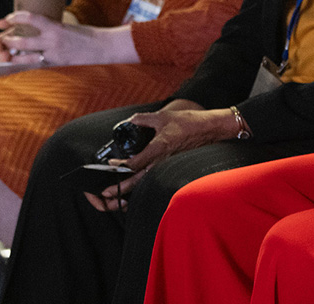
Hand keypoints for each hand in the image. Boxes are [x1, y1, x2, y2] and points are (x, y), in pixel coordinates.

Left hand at [0, 11, 106, 65]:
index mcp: (56, 27)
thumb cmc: (87, 35)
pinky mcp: (56, 64)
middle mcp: (52, 41)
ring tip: (3, 53)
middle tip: (0, 39)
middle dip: (8, 41)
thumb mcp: (67, 26)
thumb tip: (35, 28)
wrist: (102, 47)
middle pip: (23, 42)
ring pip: (26, 57)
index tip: (7, 18)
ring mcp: (54, 55)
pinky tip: (18, 62)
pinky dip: (26, 63)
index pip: (31, 18)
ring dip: (12, 56)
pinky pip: (36, 64)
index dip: (16, 17)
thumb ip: (51, 28)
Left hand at [84, 104, 232, 211]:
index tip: (109, 164)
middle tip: (104, 193)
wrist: (209, 129)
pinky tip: (135, 187)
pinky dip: (142, 185)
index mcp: (158, 149)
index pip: (134, 163)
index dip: (119, 166)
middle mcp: (162, 161)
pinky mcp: (171, 167)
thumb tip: (129, 121)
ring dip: (129, 191)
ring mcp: (167, 166)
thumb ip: (143, 119)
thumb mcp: (162, 117)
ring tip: (116, 197)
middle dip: (119, 189)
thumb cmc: (188, 123)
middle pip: (137, 180)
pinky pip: (153, 179)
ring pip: (145, 183)